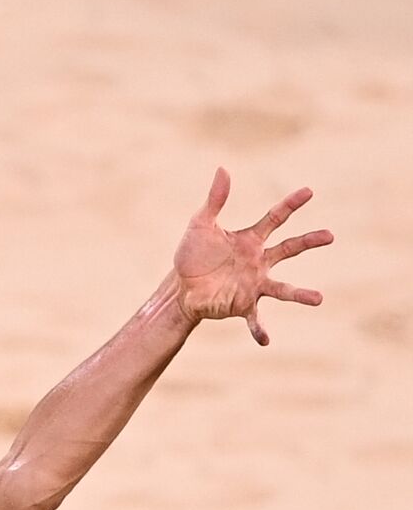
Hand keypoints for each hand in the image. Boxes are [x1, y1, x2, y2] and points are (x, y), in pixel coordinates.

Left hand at [173, 168, 331, 344]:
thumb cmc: (192, 256)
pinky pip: (255, 319)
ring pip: (282, 287)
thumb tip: (223, 168)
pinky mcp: (242, 304)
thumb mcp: (200, 225)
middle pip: (289, 249)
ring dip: (299, 294)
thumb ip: (215, 200)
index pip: (275, 218)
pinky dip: (260, 329)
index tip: (309, 192)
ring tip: (318, 299)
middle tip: (330, 236)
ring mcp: (254, 284)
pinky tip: (265, 341)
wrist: (180, 287)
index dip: (291, 205)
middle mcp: (258, 261)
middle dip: (308, 242)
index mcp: (250, 240)